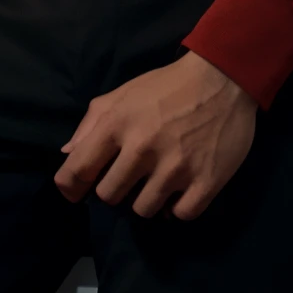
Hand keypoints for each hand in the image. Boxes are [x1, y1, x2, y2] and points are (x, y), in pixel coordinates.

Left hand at [55, 51, 256, 219]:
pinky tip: (180, 191)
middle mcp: (143, 148)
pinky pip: (180, 216)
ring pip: (143, 211)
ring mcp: (175, 168)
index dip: (71, 186)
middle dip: (116, 188)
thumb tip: (68, 154)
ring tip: (158, 180)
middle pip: (109, 196)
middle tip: (131, 176)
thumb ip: (92, 121)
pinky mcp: (205, 182)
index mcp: (118, 123)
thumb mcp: (124, 92)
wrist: (224, 76)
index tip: (78, 190)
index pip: (76, 171)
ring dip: (147, 199)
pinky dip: (177, 208)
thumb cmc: (168, 85)